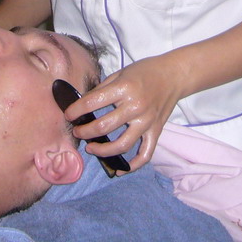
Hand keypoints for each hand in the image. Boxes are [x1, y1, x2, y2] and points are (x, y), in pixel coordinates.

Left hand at [63, 54, 187, 172]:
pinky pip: (145, 154)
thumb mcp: (120, 73)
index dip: (76, 111)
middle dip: (84, 132)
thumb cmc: (144, 71)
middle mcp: (135, 106)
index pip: (93, 103)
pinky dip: (133, 165)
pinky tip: (120, 170)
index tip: (68, 115)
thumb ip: (102, 89)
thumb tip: (83, 105)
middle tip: (77, 132)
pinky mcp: (156, 131)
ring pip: (122, 145)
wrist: (173, 75)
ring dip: (102, 151)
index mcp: (124, 89)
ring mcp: (146, 121)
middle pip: (104, 126)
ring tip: (91, 148)